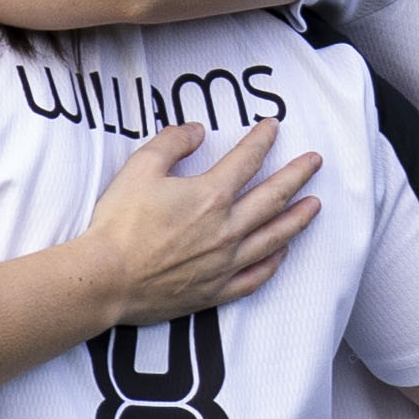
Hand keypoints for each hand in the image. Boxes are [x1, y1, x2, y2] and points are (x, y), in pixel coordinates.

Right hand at [88, 118, 323, 319]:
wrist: (105, 280)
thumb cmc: (118, 225)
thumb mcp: (139, 168)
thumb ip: (172, 143)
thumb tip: (196, 131)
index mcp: (210, 196)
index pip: (248, 159)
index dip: (262, 139)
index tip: (273, 127)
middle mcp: (227, 229)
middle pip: (274, 197)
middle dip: (298, 175)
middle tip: (314, 162)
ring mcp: (224, 263)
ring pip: (274, 237)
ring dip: (297, 219)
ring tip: (314, 206)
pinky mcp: (214, 290)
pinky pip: (254, 277)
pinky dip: (272, 263)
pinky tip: (281, 253)